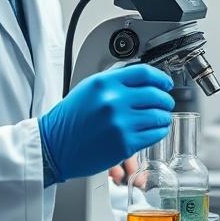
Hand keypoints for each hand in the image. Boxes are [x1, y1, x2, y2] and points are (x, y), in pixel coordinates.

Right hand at [39, 64, 173, 182]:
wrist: (53, 146)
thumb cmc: (68, 120)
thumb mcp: (88, 89)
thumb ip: (114, 81)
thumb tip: (140, 79)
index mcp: (104, 83)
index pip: (144, 73)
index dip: (160, 78)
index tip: (165, 83)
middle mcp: (114, 101)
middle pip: (155, 94)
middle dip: (165, 99)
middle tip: (166, 102)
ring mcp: (120, 123)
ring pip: (159, 115)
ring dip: (164, 117)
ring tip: (161, 118)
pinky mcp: (125, 143)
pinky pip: (154, 134)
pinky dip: (159, 131)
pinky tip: (155, 130)